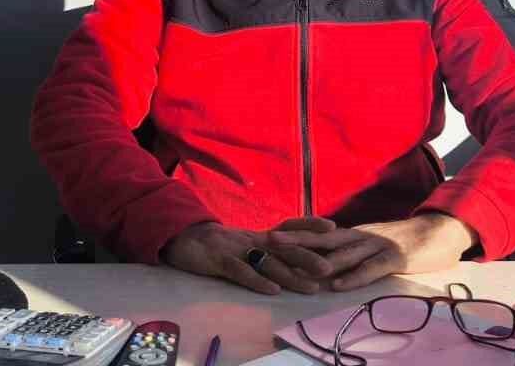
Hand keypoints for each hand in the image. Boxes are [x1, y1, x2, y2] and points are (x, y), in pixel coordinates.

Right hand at [160, 218, 336, 294]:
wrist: (181, 236)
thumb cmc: (216, 243)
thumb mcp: (245, 242)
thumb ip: (266, 247)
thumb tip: (295, 256)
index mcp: (259, 235)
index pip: (289, 225)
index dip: (310, 224)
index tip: (333, 227)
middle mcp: (252, 240)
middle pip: (284, 247)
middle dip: (308, 258)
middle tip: (330, 269)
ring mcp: (236, 249)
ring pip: (268, 262)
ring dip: (290, 275)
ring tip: (311, 287)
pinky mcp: (219, 261)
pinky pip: (241, 271)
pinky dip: (257, 281)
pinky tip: (272, 290)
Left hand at [269, 213, 477, 290]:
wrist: (439, 231)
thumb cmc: (402, 240)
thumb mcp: (370, 242)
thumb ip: (349, 248)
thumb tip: (323, 259)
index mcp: (353, 233)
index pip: (319, 233)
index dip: (295, 233)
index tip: (269, 233)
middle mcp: (360, 235)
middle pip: (323, 238)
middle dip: (296, 240)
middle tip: (270, 241)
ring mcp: (377, 245)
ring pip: (344, 253)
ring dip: (320, 260)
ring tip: (296, 266)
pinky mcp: (395, 257)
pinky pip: (371, 268)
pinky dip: (354, 276)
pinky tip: (338, 285)